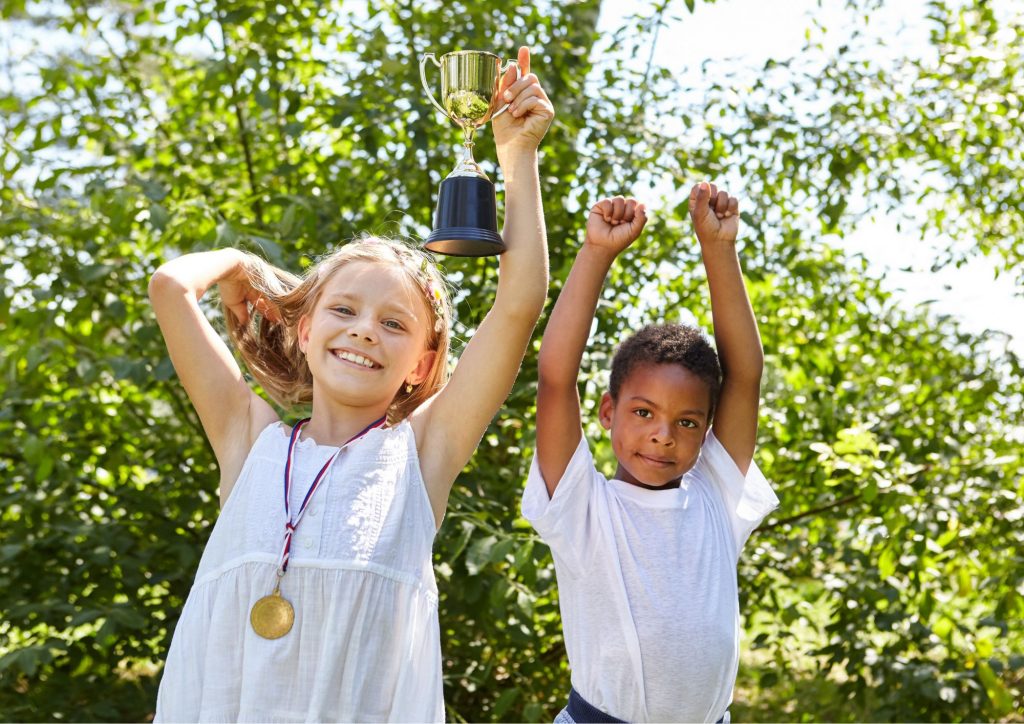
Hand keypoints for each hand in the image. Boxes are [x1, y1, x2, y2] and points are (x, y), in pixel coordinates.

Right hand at [217, 254, 280, 325]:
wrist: (231, 267)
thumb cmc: (229, 284)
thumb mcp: (234, 302)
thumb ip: (241, 312)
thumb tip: (244, 324)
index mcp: (250, 290)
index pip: (261, 304)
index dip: (266, 312)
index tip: (273, 321)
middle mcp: (259, 287)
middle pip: (270, 302)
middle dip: (275, 312)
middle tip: (283, 322)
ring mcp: (265, 283)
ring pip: (275, 298)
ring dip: (280, 308)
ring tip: (286, 318)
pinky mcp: (272, 280)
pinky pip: (278, 294)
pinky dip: (282, 302)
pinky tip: (286, 310)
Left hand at [492, 46, 554, 160]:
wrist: (510, 146)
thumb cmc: (504, 129)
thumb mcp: (500, 103)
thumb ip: (505, 85)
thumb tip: (512, 66)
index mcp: (523, 93)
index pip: (525, 72)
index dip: (524, 60)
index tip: (523, 49)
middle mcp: (536, 96)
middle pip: (530, 77)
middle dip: (515, 85)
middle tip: (505, 99)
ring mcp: (543, 103)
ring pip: (532, 86)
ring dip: (518, 97)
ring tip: (512, 111)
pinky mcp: (548, 110)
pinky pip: (535, 98)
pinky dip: (524, 105)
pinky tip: (519, 115)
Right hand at [585, 196, 647, 256]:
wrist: (602, 245)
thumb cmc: (619, 240)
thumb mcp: (634, 231)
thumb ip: (642, 218)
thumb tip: (642, 204)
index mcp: (632, 213)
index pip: (639, 204)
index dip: (635, 214)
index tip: (629, 224)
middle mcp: (623, 208)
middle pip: (631, 201)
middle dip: (627, 214)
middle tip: (621, 224)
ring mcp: (612, 206)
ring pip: (620, 199)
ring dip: (618, 214)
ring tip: (613, 223)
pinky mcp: (600, 206)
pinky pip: (608, 201)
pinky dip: (608, 211)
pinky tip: (606, 219)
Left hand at [689, 181, 739, 245]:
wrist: (719, 241)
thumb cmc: (706, 228)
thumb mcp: (700, 212)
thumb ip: (702, 197)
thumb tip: (705, 182)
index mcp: (696, 200)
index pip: (699, 186)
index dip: (702, 192)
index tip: (702, 204)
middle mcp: (708, 199)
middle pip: (713, 185)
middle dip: (713, 198)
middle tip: (711, 210)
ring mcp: (720, 202)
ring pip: (724, 192)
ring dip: (722, 206)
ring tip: (719, 216)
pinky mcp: (732, 206)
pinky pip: (733, 198)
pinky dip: (730, 208)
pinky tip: (727, 216)